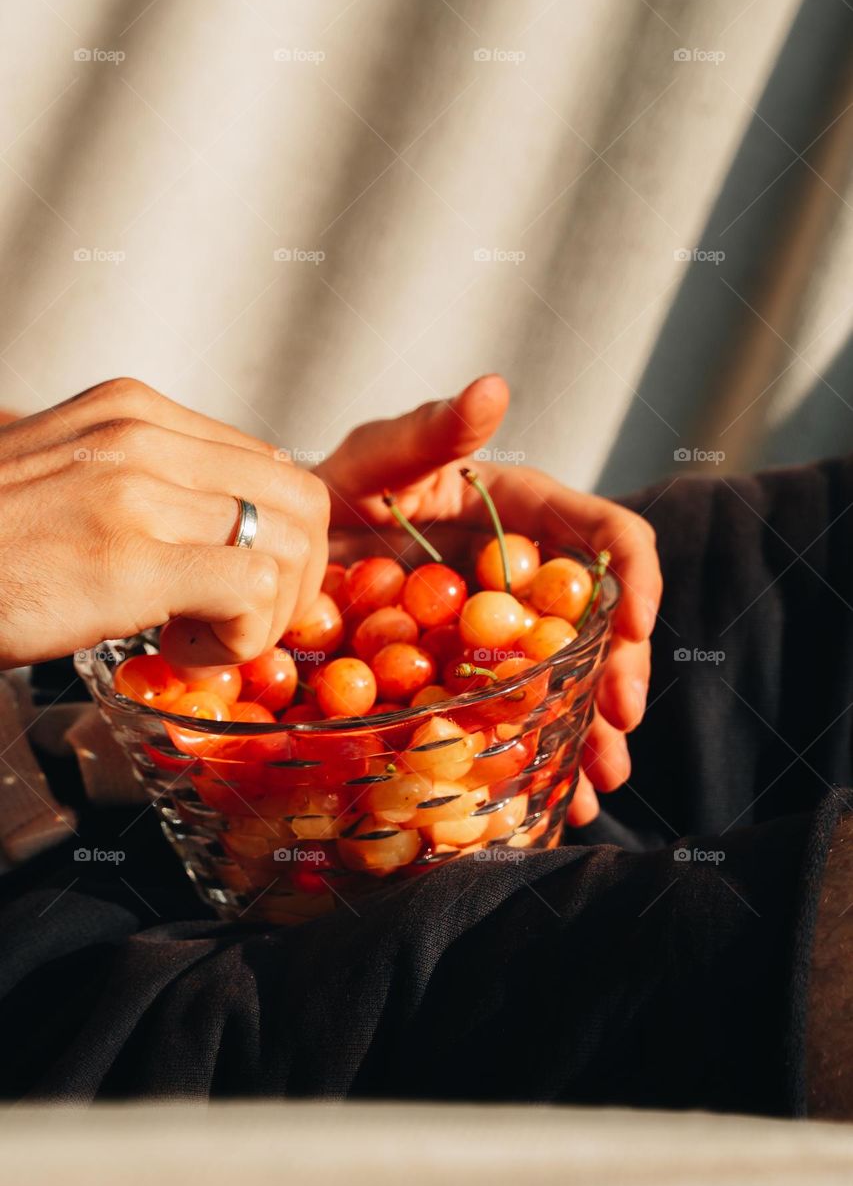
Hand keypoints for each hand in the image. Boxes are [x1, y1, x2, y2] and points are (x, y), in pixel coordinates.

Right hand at [0, 378, 328, 668]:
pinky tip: (182, 652)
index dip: (281, 538)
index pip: (269, 463)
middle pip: (301, 499)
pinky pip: (252, 589)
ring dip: (266, 614)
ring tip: (201, 640)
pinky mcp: (129, 555)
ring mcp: (138, 489)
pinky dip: (241, 638)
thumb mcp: (68, 475)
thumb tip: (228, 518)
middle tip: (249, 623)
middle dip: (298, 576)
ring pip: (288, 544)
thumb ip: (148, 480)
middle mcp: (144, 433)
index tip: (251, 586)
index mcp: (133, 410)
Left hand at [317, 375, 661, 823]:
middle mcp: (526, 579)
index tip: (636, 626)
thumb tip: (495, 387)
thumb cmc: (333, 493)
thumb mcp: (376, 459)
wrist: (284, 554)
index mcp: (525, 516)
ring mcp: (501, 634)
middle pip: (598, 626)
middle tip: (620, 723)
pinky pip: (513, 718)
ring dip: (590, 732)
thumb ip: (433, 430)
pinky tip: (551, 798)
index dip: (634, 579)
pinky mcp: (469, 679)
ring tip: (598, 781)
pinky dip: (535, 756)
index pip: (605, 538)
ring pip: (565, 682)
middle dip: (619, 673)